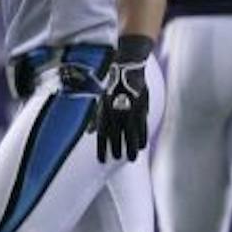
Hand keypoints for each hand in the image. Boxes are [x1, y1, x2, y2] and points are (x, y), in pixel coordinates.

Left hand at [93, 36, 153, 160]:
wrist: (128, 72)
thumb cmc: (113, 86)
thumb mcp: (101, 101)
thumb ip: (96, 118)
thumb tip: (90, 132)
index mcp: (105, 112)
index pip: (102, 135)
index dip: (101, 149)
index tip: (102, 160)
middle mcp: (116, 114)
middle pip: (117, 137)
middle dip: (119, 149)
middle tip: (121, 158)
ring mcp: (130, 112)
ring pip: (131, 134)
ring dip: (131, 147)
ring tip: (132, 157)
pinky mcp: (141, 109)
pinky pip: (142, 127)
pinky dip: (142, 137)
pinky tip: (142, 145)